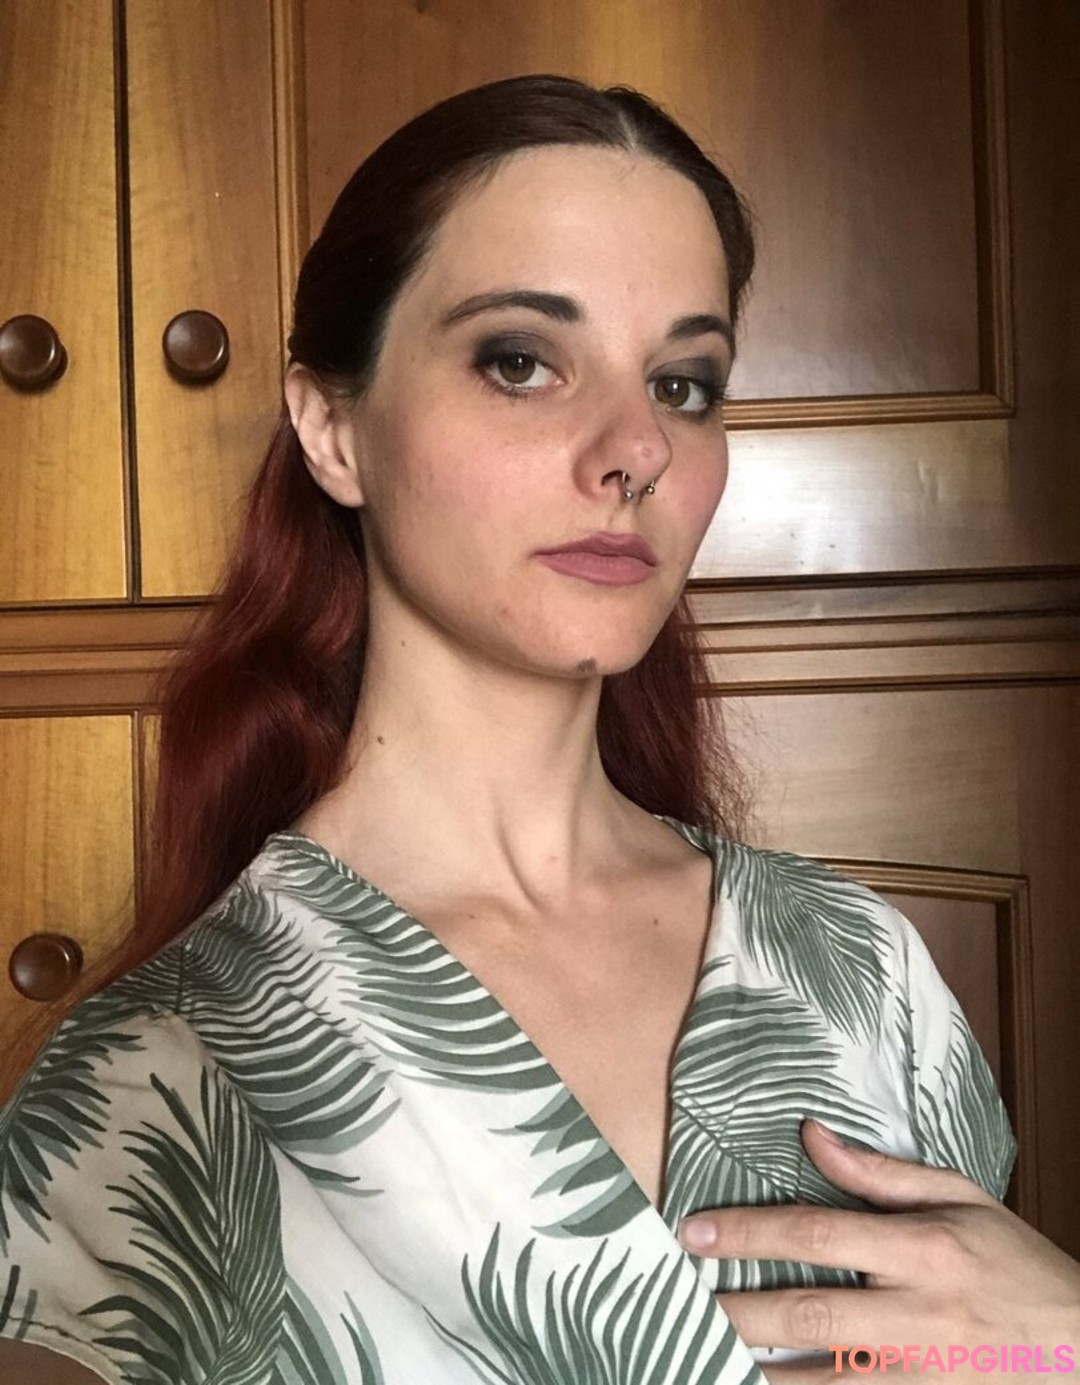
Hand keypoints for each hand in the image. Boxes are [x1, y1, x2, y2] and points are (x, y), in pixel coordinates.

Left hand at [677, 1120, 1079, 1381]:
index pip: (818, 1235)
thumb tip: (810, 1134)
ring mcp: (921, 1377)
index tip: (692, 1231)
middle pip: (809, 1315)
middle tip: (677, 1300)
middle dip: (736, 1310)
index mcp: (922, 1250)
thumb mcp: (961, 1199)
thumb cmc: (1018, 1266)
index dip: (750, 1233)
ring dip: (759, 1374)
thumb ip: (880, 1173)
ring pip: (822, 1383)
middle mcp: (916, 1315)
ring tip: (700, 1357)